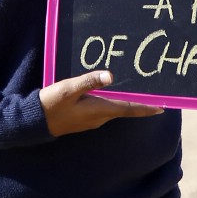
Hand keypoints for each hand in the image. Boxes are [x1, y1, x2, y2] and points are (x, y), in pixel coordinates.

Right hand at [39, 71, 163, 136]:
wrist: (35, 121)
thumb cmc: (52, 103)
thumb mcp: (69, 88)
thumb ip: (89, 81)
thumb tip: (111, 76)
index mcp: (98, 110)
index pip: (128, 109)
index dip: (145, 107)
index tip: (162, 107)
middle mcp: (99, 118)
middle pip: (124, 109)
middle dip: (139, 103)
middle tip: (153, 95)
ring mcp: (91, 120)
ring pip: (114, 109)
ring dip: (126, 102)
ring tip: (136, 91)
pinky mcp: (84, 118)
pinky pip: (104, 109)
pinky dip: (113, 102)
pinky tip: (111, 93)